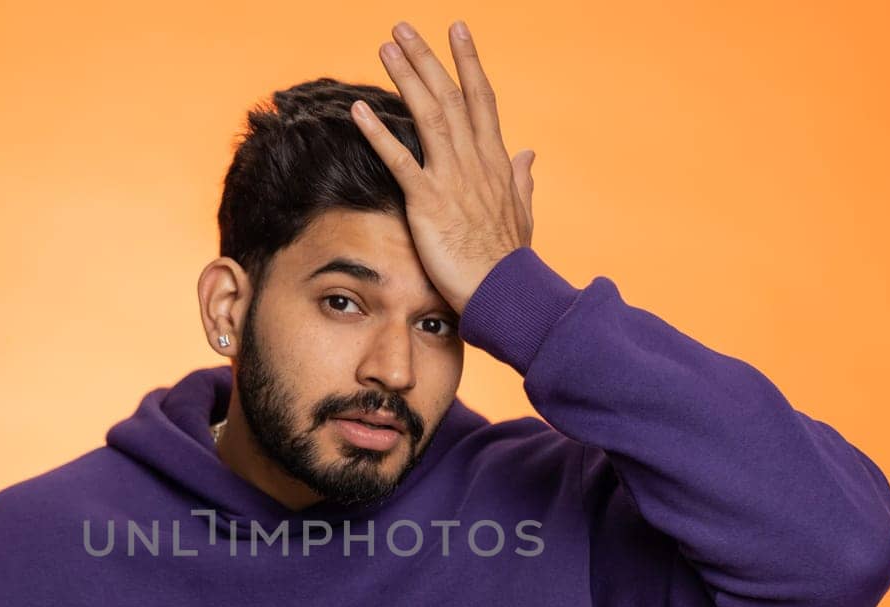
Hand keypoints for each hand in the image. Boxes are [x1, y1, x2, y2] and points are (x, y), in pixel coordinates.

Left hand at [350, 19, 534, 315]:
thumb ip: (522, 179)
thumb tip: (530, 152)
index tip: (457, 31)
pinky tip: (359, 111)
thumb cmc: (510, 262)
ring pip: (429, 116)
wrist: (507, 295)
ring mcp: (452, 180)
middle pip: (450, 96)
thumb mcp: (522, 213)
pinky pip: (400, 161)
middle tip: (403, 27)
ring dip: (406, 79)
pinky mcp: (429, 203)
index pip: (482, 100)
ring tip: (385, 48)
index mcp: (496, 162)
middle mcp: (475, 162)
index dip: (468, 63)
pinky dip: (379, 134)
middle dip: (427, 59)